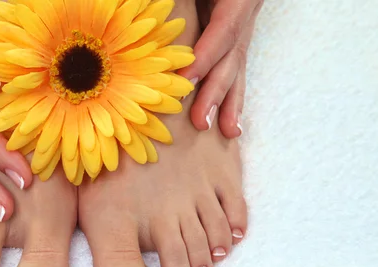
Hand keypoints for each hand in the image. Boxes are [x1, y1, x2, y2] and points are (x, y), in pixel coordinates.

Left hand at [180, 0, 262, 137]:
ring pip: (236, 70)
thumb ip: (174, 0)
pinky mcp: (235, 44)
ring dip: (229, 103)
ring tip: (225, 132)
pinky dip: (233, 100)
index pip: (224, 29)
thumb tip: (145, 2)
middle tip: (200, 121)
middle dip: (216, 91)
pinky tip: (232, 126)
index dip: (207, 54)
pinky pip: (236, 73)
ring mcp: (242, 31)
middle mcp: (243, 16)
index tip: (187, 78)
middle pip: (231, 57)